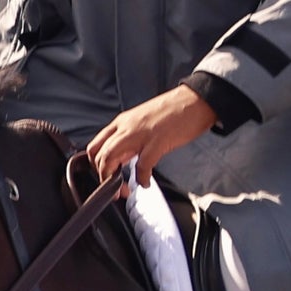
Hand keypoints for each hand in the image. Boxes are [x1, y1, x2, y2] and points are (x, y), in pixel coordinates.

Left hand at [87, 84, 216, 188]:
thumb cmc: (173, 111)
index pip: (96, 146)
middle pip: (99, 155)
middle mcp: (126, 127)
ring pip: (110, 157)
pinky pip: (142, 165)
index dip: (97, 167)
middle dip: (103, 177)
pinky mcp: (157, 141)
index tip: (107, 178)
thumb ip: (130, 138)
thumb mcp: (142, 122)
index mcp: (122, 122)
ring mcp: (140, 133)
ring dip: (113, 179)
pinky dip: (141, 179)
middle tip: (115, 190)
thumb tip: (123, 158)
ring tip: (124, 191)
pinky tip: (146, 183)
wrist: (195, 100)